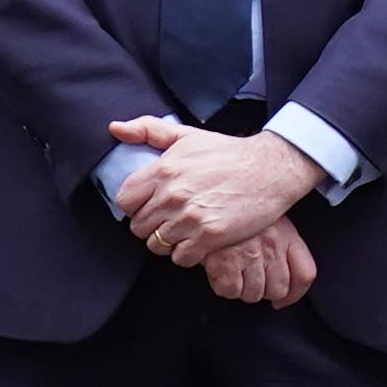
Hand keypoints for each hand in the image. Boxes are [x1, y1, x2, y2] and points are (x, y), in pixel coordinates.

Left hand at [107, 116, 321, 269]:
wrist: (271, 168)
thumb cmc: (229, 153)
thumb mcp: (187, 135)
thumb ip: (147, 129)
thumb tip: (115, 128)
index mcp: (163, 171)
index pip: (125, 201)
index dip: (136, 206)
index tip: (151, 205)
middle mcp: (172, 195)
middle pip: (139, 227)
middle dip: (152, 225)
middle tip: (171, 220)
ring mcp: (190, 217)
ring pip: (157, 245)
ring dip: (169, 242)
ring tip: (186, 231)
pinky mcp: (210, 236)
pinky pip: (181, 258)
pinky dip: (189, 254)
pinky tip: (200, 241)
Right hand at [197, 216, 317, 308]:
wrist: (208, 198)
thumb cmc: (237, 209)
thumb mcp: (268, 218)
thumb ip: (280, 243)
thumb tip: (283, 281)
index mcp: (287, 235)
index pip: (305, 274)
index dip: (295, 294)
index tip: (283, 300)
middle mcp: (272, 246)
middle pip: (278, 289)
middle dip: (263, 291)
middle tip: (250, 279)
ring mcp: (249, 254)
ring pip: (253, 294)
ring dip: (242, 289)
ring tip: (234, 271)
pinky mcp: (225, 260)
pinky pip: (229, 290)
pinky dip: (224, 286)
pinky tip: (220, 270)